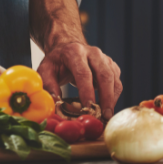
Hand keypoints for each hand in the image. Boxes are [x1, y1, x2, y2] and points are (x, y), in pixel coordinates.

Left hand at [29, 0, 122, 119]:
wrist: (68, 47)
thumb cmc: (57, 62)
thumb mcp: (46, 69)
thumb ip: (48, 85)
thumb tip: (56, 103)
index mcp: (74, 52)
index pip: (84, 72)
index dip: (87, 91)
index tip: (88, 107)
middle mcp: (92, 53)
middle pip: (104, 75)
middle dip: (106, 97)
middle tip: (103, 116)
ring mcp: (104, 58)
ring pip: (113, 79)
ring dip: (112, 98)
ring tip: (106, 115)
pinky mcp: (111, 65)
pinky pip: (117, 81)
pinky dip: (114, 96)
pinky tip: (107, 106)